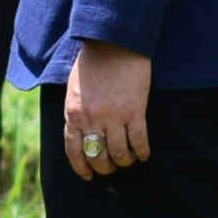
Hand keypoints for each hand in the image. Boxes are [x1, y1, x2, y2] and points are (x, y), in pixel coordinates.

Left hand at [60, 42, 153, 178]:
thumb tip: (82, 130)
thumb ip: (77, 110)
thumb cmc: (93, 61)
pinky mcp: (134, 112)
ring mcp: (113, 117)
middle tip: (112, 167)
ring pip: (119, 154)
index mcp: (73, 113)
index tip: (89, 176)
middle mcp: (91, 119)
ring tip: (129, 159)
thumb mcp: (74, 88)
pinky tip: (144, 154)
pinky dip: (142, 152)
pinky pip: (139, 141)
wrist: (113, 42)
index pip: (74, 150)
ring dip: (125, 161)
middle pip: (97, 156)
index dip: (82, 167)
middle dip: (105, 167)